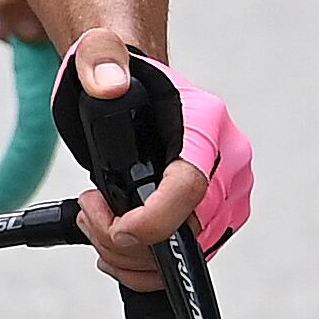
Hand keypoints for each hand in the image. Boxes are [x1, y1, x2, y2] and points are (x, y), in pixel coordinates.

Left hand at [66, 29, 251, 289]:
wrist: (134, 85)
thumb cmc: (118, 73)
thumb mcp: (100, 54)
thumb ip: (100, 60)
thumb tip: (108, 84)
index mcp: (206, 122)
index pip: (192, 186)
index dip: (153, 220)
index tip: (113, 226)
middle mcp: (229, 161)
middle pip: (190, 231)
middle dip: (126, 238)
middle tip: (88, 212)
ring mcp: (229, 193)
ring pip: (190, 253)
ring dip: (131, 255)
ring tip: (95, 220)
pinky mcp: (218, 216)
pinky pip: (189, 258)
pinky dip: (145, 264)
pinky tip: (115, 243)